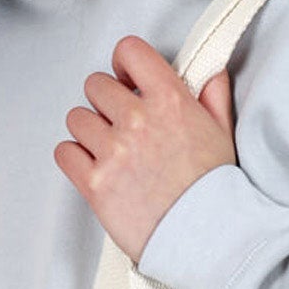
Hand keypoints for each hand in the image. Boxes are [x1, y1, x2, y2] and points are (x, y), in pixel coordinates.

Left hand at [53, 35, 236, 264]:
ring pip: (77, 118)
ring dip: (90, 130)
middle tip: (120, 122)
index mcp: (170, 101)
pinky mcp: (94, 183)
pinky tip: (94, 166)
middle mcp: (138, 120)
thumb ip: (213, 94)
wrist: (208, 237)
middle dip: (106, 101)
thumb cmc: (217, 190)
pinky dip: (74, 157)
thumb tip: (208, 71)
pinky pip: (64, 152)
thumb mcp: (223, 132)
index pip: (129, 51)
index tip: (126, 78)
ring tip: (110, 149)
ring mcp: (113, 152)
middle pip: (95, 85)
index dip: (124, 63)